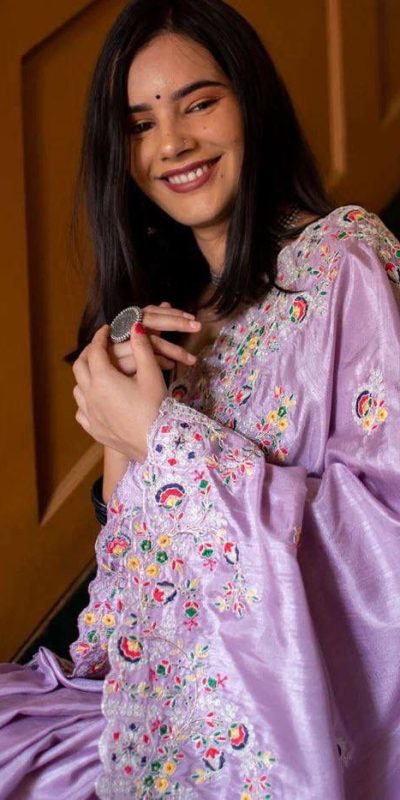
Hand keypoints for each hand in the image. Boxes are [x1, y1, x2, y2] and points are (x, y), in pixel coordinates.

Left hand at [72, 323, 166, 461]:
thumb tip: (135, 326)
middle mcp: (90, 395)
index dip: (100, 337)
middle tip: (99, 347)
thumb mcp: (152, 374)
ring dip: (84, 377)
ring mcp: (90, 415)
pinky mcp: (94, 431)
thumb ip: (142, 348)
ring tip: (95, 372)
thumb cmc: (157, 408)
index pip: (96, 351)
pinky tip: (94, 400)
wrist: (158, 445)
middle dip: (89, 353)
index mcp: (103, 379)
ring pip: (77, 389)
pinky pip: (82, 412)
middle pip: (80, 367)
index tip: (106, 330)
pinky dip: (85, 401)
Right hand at [109, 302, 200, 374]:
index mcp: (131, 320)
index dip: (173, 313)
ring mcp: (121, 344)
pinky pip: (145, 360)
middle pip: (153, 321)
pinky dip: (160, 362)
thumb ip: (154, 320)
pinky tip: (172, 367)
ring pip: (152, 342)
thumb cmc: (120, 350)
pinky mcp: (119, 362)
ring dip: (174, 350)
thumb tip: (167, 303)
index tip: (193, 317)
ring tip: (192, 360)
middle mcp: (126, 328)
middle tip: (198, 327)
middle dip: (177, 323)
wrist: (96, 370)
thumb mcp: (139, 332)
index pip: (153, 310)